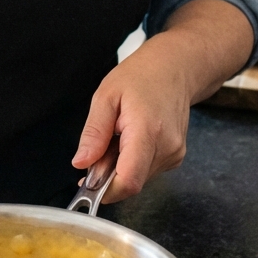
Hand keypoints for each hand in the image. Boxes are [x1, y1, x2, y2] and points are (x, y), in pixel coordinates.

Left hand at [71, 0, 254, 201]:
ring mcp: (174, 154)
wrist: (175, 67)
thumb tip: (81, 163)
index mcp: (147, 131)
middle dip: (109, 174)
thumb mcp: (106, 96)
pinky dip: (133, 162)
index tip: (86, 183)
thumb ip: (94, 133)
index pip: (128, 180)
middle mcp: (167, 147)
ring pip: (138, 178)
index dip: (105, 190)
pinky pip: (147, 170)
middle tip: (100, 146)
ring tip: (118, 136)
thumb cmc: (140, 76)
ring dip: (120, 167)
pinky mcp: (176, 156)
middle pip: (131, 182)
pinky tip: (131, 139)